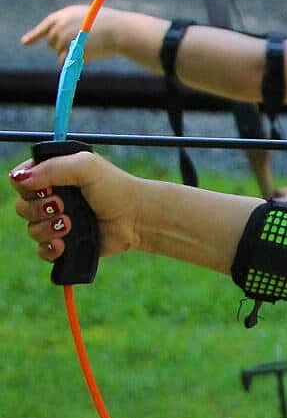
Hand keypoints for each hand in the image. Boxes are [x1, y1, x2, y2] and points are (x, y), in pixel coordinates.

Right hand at [9, 150, 141, 263]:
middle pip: (21, 207)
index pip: (19, 180)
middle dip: (39, 208)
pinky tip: (62, 244)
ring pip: (32, 229)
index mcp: (52, 176)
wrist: (136, 216)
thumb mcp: (85, 166)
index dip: (26, 185)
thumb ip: (53, 167)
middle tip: (62, 206)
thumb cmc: (114, 187)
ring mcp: (57, 222)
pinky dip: (50, 249)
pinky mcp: (66, 243)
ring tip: (71, 224)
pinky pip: (43, 251)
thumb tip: (21, 178)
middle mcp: (51, 198)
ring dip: (48, 228)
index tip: (46, 188)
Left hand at [21, 5, 132, 65]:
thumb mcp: (86, 19)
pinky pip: (64, 60)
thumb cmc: (108, 24)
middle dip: (62, 46)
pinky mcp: (70, 50)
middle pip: (52, 42)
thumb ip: (71, 26)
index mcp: (63, 15)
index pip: (45, 26)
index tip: (25, 43)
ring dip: (70, 54)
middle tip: (81, 45)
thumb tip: (63, 42)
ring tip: (89, 47)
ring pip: (59, 52)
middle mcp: (59, 26)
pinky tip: (83, 57)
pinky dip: (71, 62)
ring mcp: (64, 38)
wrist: (118, 30)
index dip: (34, 35)